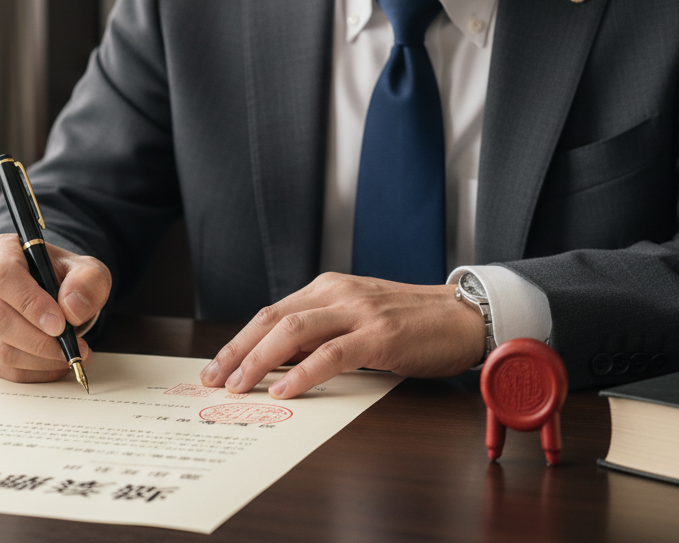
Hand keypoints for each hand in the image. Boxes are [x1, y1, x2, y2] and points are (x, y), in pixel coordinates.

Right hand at [0, 234, 110, 382]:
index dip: (30, 303)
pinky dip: (31, 372)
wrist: (52, 292)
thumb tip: (72, 308)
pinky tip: (54, 365)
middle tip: (72, 348)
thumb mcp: (87, 271)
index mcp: (1, 251)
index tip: (60, 324)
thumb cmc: (65, 278)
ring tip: (69, 356)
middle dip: (39, 341)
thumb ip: (88, 282)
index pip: (4, 276)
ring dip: (38, 360)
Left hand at [198, 272, 485, 398]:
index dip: (239, 341)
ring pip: (294, 333)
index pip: (271, 313)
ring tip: (239, 387)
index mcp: (329, 288)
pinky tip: (285, 390)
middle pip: (272, 319)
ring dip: (259, 361)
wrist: (464, 316)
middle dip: (237, 351)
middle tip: (215, 380)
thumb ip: (322, 334)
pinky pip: (332, 354)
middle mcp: (338, 293)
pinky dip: (303, 373)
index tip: (217, 367)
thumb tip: (279, 362)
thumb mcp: (358, 319)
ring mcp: (359, 312)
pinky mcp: (380, 335)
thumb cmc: (413, 323)